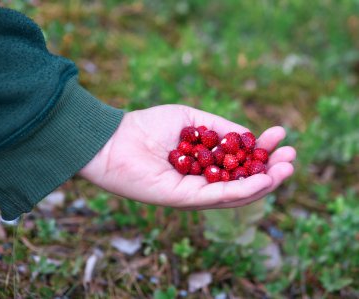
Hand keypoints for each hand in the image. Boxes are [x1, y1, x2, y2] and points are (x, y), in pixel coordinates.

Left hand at [78, 105, 295, 209]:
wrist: (115, 139)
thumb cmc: (149, 126)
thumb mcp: (192, 120)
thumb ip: (220, 128)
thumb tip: (248, 135)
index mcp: (204, 163)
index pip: (239, 161)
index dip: (262, 149)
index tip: (281, 135)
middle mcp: (201, 180)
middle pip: (242, 181)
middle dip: (269, 169)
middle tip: (292, 157)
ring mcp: (194, 192)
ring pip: (235, 193)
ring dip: (263, 182)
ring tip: (286, 168)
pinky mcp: (184, 199)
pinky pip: (218, 196)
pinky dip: (243, 189)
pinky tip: (263, 178)